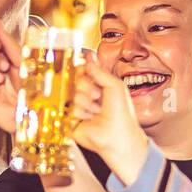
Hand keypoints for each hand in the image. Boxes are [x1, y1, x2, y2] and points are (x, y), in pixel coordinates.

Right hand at [71, 56, 149, 182]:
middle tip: (98, 96)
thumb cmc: (121, 113)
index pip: (84, 70)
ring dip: (87, 102)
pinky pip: (69, 108)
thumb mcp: (114, 85)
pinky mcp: (72, 119)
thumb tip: (88, 56)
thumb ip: (99, 70)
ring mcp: (80, 107)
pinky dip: (81, 112)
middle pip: (77, 80)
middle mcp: (88, 95)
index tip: (87, 71)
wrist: (118, 136)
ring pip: (73, 94)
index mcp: (99, 85)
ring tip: (97, 111)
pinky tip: (89, 119)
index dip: (84, 69)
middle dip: (88, 87)